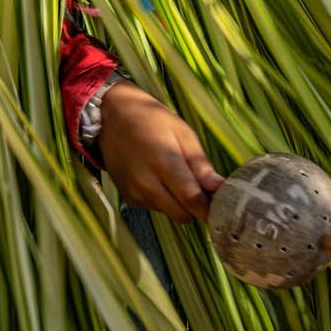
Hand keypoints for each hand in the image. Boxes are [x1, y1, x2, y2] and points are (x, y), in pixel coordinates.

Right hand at [95, 82, 224, 223]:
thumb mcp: (181, 132)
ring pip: (170, 213)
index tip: (221, 202)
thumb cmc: (150, 119)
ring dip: (178, 203)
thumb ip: (199, 163)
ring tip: (173, 175)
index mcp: (164, 162)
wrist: (110, 115)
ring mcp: (135, 192)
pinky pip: (155, 208)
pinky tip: (157, 177)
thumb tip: (220, 188)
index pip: (194, 202)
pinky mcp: (128, 197)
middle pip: (184, 215)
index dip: (211, 207)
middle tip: (198, 186)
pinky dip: (162, 200)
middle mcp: (146, 182)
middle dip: (195, 206)